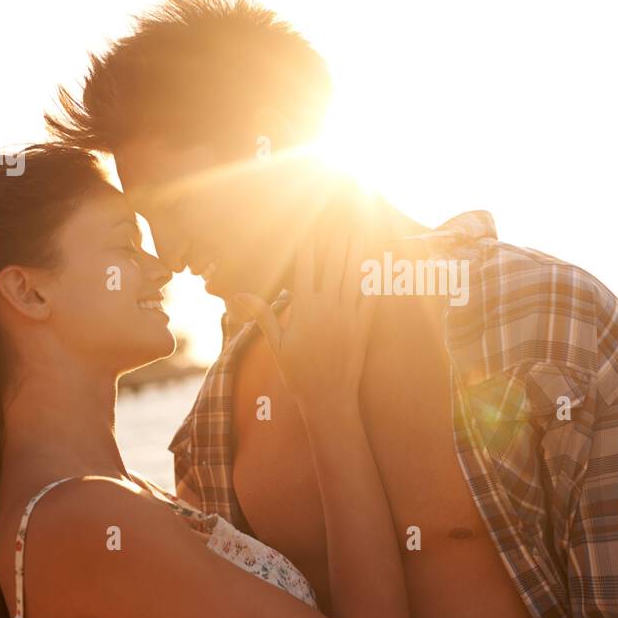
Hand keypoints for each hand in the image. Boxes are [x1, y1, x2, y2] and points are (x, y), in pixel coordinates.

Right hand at [233, 229, 375, 412]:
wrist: (328, 398)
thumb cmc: (299, 374)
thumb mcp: (277, 344)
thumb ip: (262, 315)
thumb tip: (239, 295)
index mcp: (304, 309)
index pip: (304, 267)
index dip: (307, 244)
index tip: (308, 226)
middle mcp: (327, 307)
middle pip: (332, 264)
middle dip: (334, 239)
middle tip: (337, 218)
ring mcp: (348, 315)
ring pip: (353, 274)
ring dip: (355, 249)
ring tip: (356, 229)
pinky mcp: (364, 325)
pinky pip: (371, 295)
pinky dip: (374, 275)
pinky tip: (378, 260)